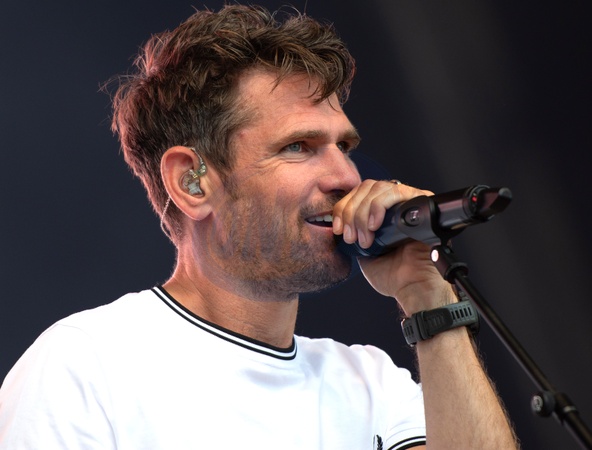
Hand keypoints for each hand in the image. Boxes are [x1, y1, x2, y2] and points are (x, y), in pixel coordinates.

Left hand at [332, 180, 455, 315]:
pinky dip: (378, 207)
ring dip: (362, 213)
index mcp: (384, 214)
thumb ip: (355, 234)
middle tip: (350, 236)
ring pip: (378, 188)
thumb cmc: (393, 276)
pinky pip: (395, 192)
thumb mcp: (364, 253)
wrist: (413, 287)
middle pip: (366, 188)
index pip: (359, 194)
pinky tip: (374, 226)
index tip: (338, 228)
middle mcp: (397, 204)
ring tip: (364, 237)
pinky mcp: (420, 201)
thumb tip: (341, 222)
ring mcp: (409, 201)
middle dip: (351, 211)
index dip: (343, 207)